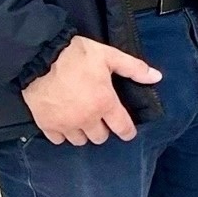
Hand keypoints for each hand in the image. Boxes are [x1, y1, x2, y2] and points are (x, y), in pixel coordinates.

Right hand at [21, 34, 164, 145]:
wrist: (40, 56)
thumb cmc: (77, 55)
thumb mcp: (109, 56)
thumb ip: (133, 68)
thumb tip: (157, 77)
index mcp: (104, 103)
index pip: (122, 128)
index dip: (127, 132)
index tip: (127, 132)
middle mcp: (86, 119)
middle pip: (100, 137)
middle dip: (102, 129)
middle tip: (99, 116)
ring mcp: (65, 124)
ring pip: (79, 141)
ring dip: (83, 132)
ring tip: (81, 119)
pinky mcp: (46, 124)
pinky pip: (58, 140)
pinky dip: (62, 134)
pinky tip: (63, 122)